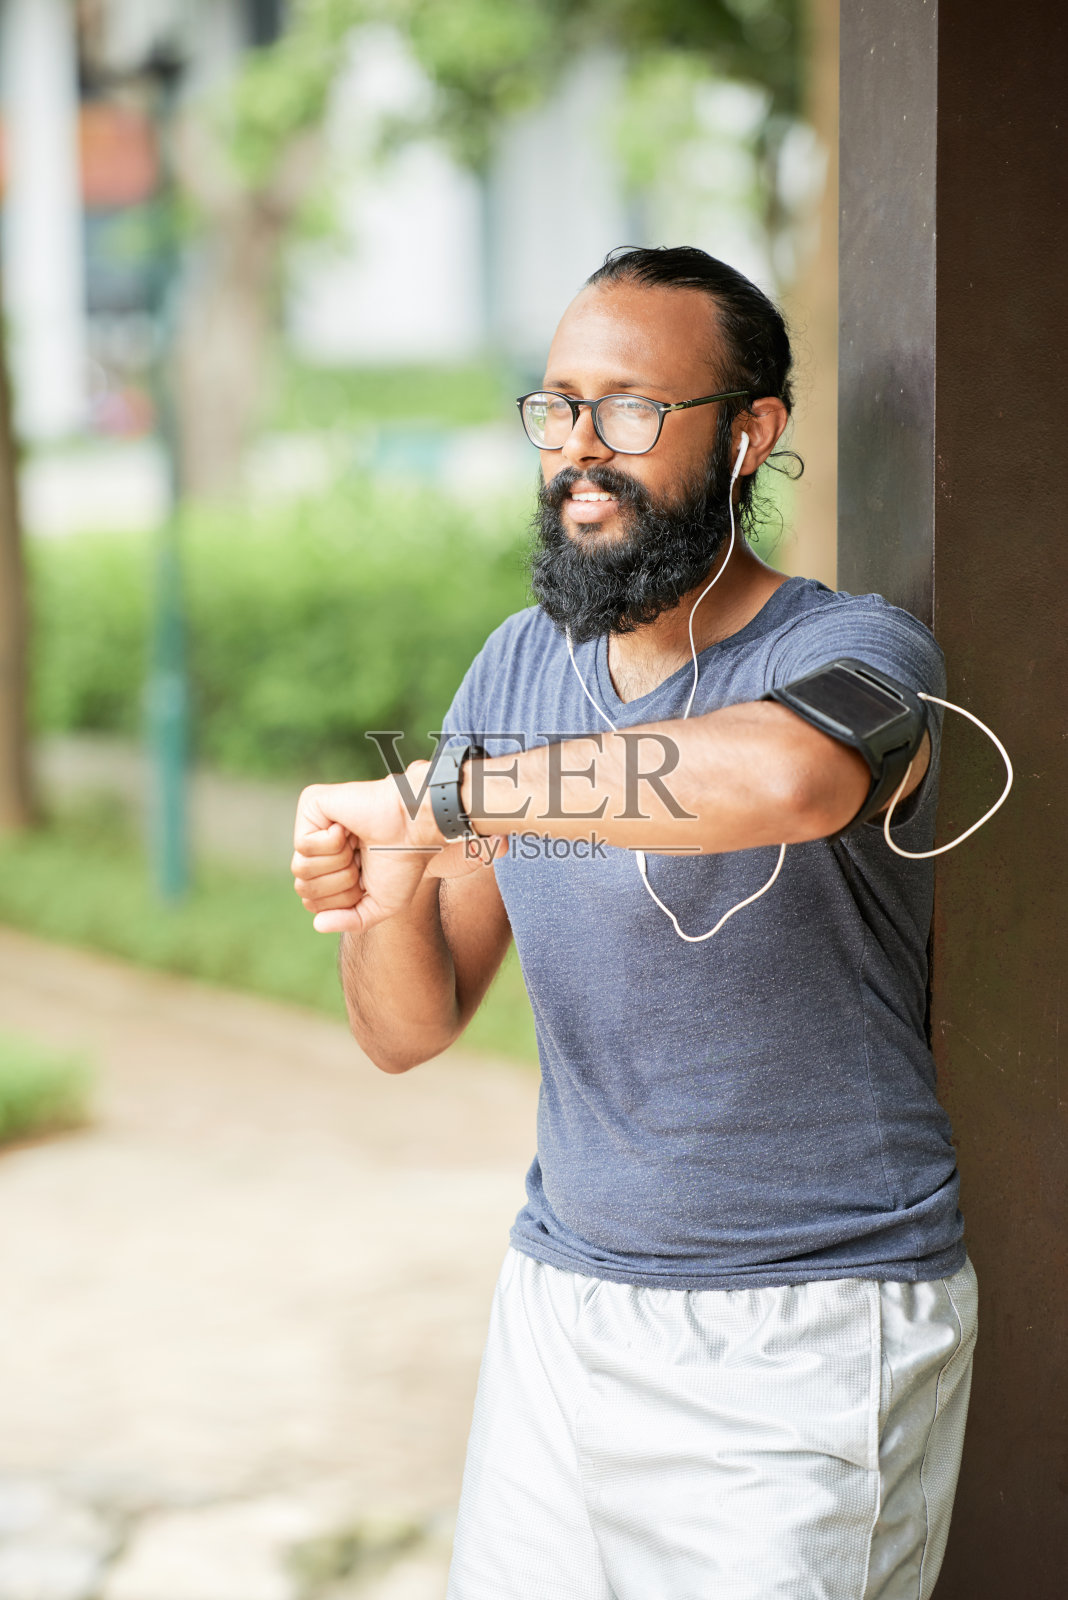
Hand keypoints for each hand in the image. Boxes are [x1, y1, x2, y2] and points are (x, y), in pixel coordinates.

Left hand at [291, 768, 501, 934]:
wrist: (416, 829)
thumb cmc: (404, 862)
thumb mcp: (381, 905)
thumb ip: (351, 921)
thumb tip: (317, 924)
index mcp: (331, 867)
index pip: (312, 902)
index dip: (341, 901)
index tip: (366, 879)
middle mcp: (318, 846)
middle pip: (303, 887)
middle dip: (340, 883)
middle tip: (362, 861)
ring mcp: (312, 824)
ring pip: (300, 868)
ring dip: (338, 863)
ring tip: (356, 844)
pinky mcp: (311, 803)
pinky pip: (302, 844)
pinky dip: (332, 843)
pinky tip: (348, 828)